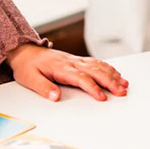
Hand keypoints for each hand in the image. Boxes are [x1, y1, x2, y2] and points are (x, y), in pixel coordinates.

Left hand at [6, 44, 127, 101]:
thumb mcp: (30, 79)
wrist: (25, 51)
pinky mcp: (77, 60)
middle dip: (110, 82)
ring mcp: (75, 60)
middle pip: (95, 71)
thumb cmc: (27, 66)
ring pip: (98, 66)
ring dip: (112, 75)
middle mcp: (71, 62)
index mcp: (61, 68)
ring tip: (124, 84)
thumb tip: (56, 96)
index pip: (81, 78)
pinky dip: (108, 68)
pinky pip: (96, 62)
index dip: (93, 88)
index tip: (102, 97)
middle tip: (121, 92)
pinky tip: (116, 74)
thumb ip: (43, 88)